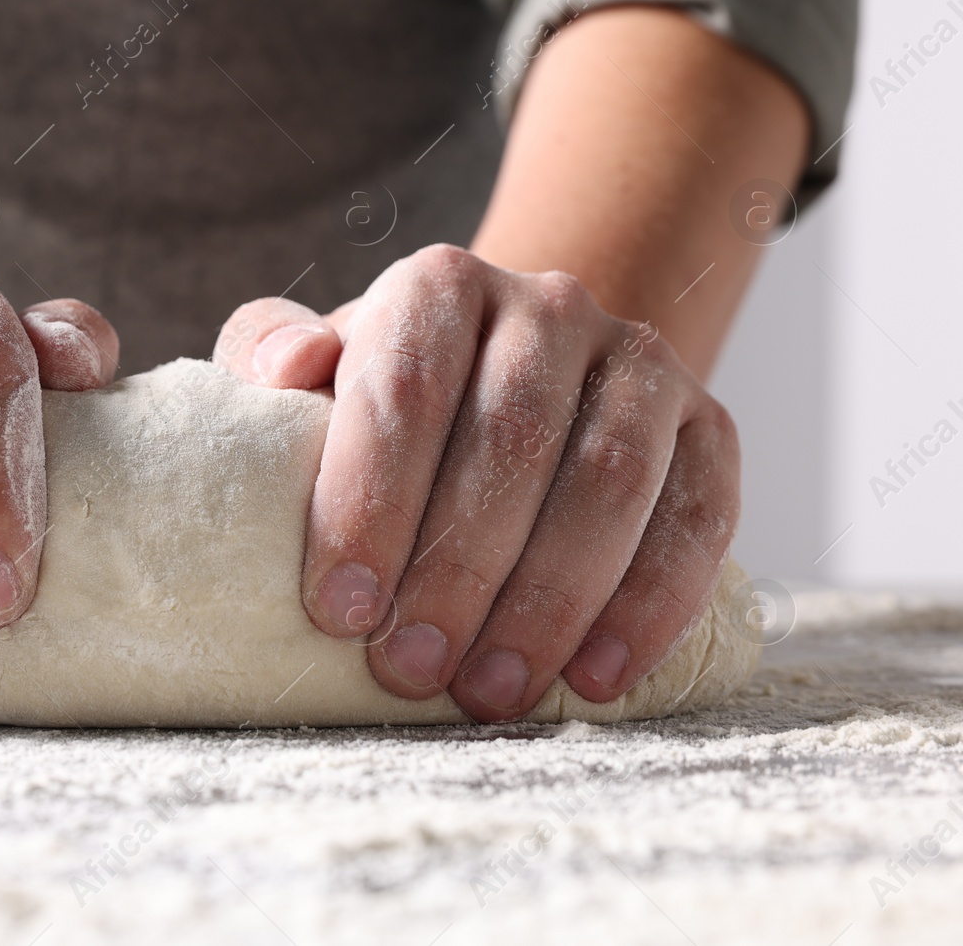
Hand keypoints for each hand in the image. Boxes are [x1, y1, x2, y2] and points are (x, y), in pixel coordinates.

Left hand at [214, 245, 738, 720]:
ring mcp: (641, 363)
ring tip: (489, 692)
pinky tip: (595, 676)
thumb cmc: (391, 399)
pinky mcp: (710, 428)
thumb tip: (285, 367)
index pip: (406, 386)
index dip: (371, 502)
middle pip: (513, 438)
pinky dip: (651, 605)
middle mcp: (550, 306)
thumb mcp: (315, 368)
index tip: (340, 609)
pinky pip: (700, 517)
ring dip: (548, 601)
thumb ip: (269, 351)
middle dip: (456, 569)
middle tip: (408, 668)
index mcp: (441, 286)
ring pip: (609, 481)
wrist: (513, 385)